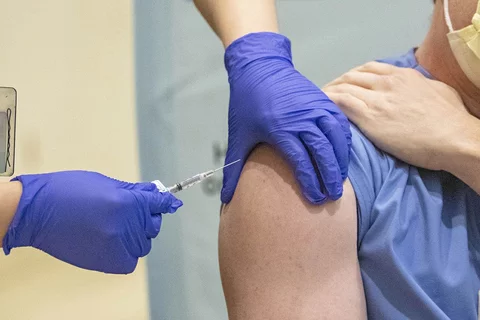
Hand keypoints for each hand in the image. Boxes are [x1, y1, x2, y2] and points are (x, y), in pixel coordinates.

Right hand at [2, 171, 182, 273]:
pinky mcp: (107, 261)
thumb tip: (154, 193)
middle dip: (146, 218)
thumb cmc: (67, 191)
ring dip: (135, 235)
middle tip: (130, 213)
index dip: (165, 203)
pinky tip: (113, 241)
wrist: (37, 213)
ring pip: (143, 244)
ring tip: (113, 227)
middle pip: (153, 226)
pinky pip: (130, 260)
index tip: (172, 204)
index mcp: (126, 202)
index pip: (158, 204)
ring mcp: (117, 245)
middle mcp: (126, 225)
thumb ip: (133, 191)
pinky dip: (126, 252)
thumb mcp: (105, 183)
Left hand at [222, 32, 351, 203]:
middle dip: (329, 176)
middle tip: (333, 196)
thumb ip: (234, 168)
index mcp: (279, 128)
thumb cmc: (246, 104)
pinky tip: (343, 156)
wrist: (258, 67)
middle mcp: (300, 117)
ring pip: (335, 137)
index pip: (301, 160)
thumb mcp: (238, 136)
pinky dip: (344, 141)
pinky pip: (340, 123)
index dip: (310, 182)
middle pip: (322, 151)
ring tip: (340, 179)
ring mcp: (314, 107)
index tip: (314, 199)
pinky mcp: (323, 100)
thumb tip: (226, 198)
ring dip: (340, 160)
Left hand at [323, 61, 472, 170]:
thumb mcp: (436, 90)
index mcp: (401, 75)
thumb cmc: (450, 119)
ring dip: (328, 93)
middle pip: (351, 77)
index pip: (367, 69)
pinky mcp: (369, 118)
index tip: (344, 84)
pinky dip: (328, 102)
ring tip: (317, 103)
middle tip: (326, 94)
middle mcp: (386, 83)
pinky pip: (341, 103)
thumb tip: (409, 86)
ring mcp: (377, 100)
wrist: (453, 138)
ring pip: (343, 88)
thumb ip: (417, 85)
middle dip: (336, 84)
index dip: (352, 76)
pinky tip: (319, 108)